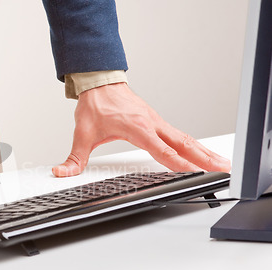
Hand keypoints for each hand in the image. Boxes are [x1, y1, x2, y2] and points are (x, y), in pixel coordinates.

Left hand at [52, 83, 230, 176]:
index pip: (162, 150)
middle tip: (222, 169)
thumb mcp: (82, 133)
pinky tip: (199, 152)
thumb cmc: (95, 104)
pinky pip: (179, 134)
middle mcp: (151, 123)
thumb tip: (61, 172)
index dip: (178, 163)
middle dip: (204, 158)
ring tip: (220, 163)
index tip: (194, 173)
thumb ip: (74, 157)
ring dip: (203, 151)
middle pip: (183, 143)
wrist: (100, 82)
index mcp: (137, 128)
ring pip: (185, 138)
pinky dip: (193, 144)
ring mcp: (156, 121)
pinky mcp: (156, 120)